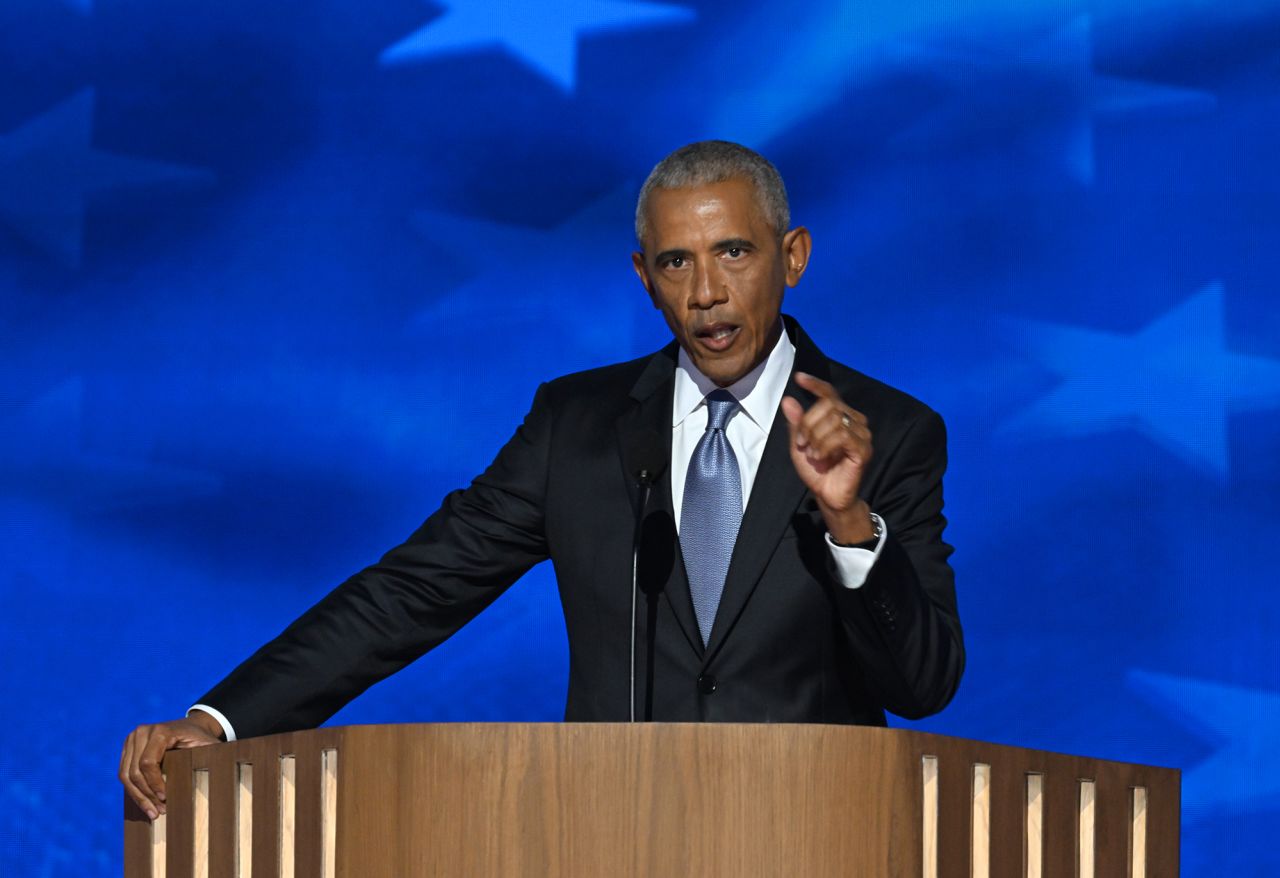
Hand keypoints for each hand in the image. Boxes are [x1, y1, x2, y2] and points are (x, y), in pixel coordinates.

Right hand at [119, 712, 222, 819]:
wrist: (191, 727)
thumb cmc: (201, 738)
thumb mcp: (209, 745)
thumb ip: (212, 756)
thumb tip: (217, 774)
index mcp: (160, 731)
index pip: (148, 763)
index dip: (154, 784)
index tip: (165, 799)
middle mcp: (141, 732)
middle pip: (134, 771)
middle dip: (146, 795)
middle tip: (159, 813)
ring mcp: (132, 739)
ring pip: (125, 775)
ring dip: (138, 797)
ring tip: (152, 813)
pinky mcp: (127, 749)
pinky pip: (124, 774)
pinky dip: (133, 791)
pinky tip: (145, 804)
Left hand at [781, 371, 875, 542]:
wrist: (827, 495)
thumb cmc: (816, 470)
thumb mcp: (799, 444)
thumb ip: (796, 423)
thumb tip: (787, 399)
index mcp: (840, 417)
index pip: (830, 393)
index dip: (815, 384)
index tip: (799, 378)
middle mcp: (854, 421)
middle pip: (828, 406)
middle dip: (808, 424)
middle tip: (801, 443)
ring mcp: (862, 434)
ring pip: (834, 420)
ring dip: (815, 437)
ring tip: (811, 453)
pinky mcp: (863, 449)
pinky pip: (842, 435)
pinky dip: (825, 445)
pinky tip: (820, 457)